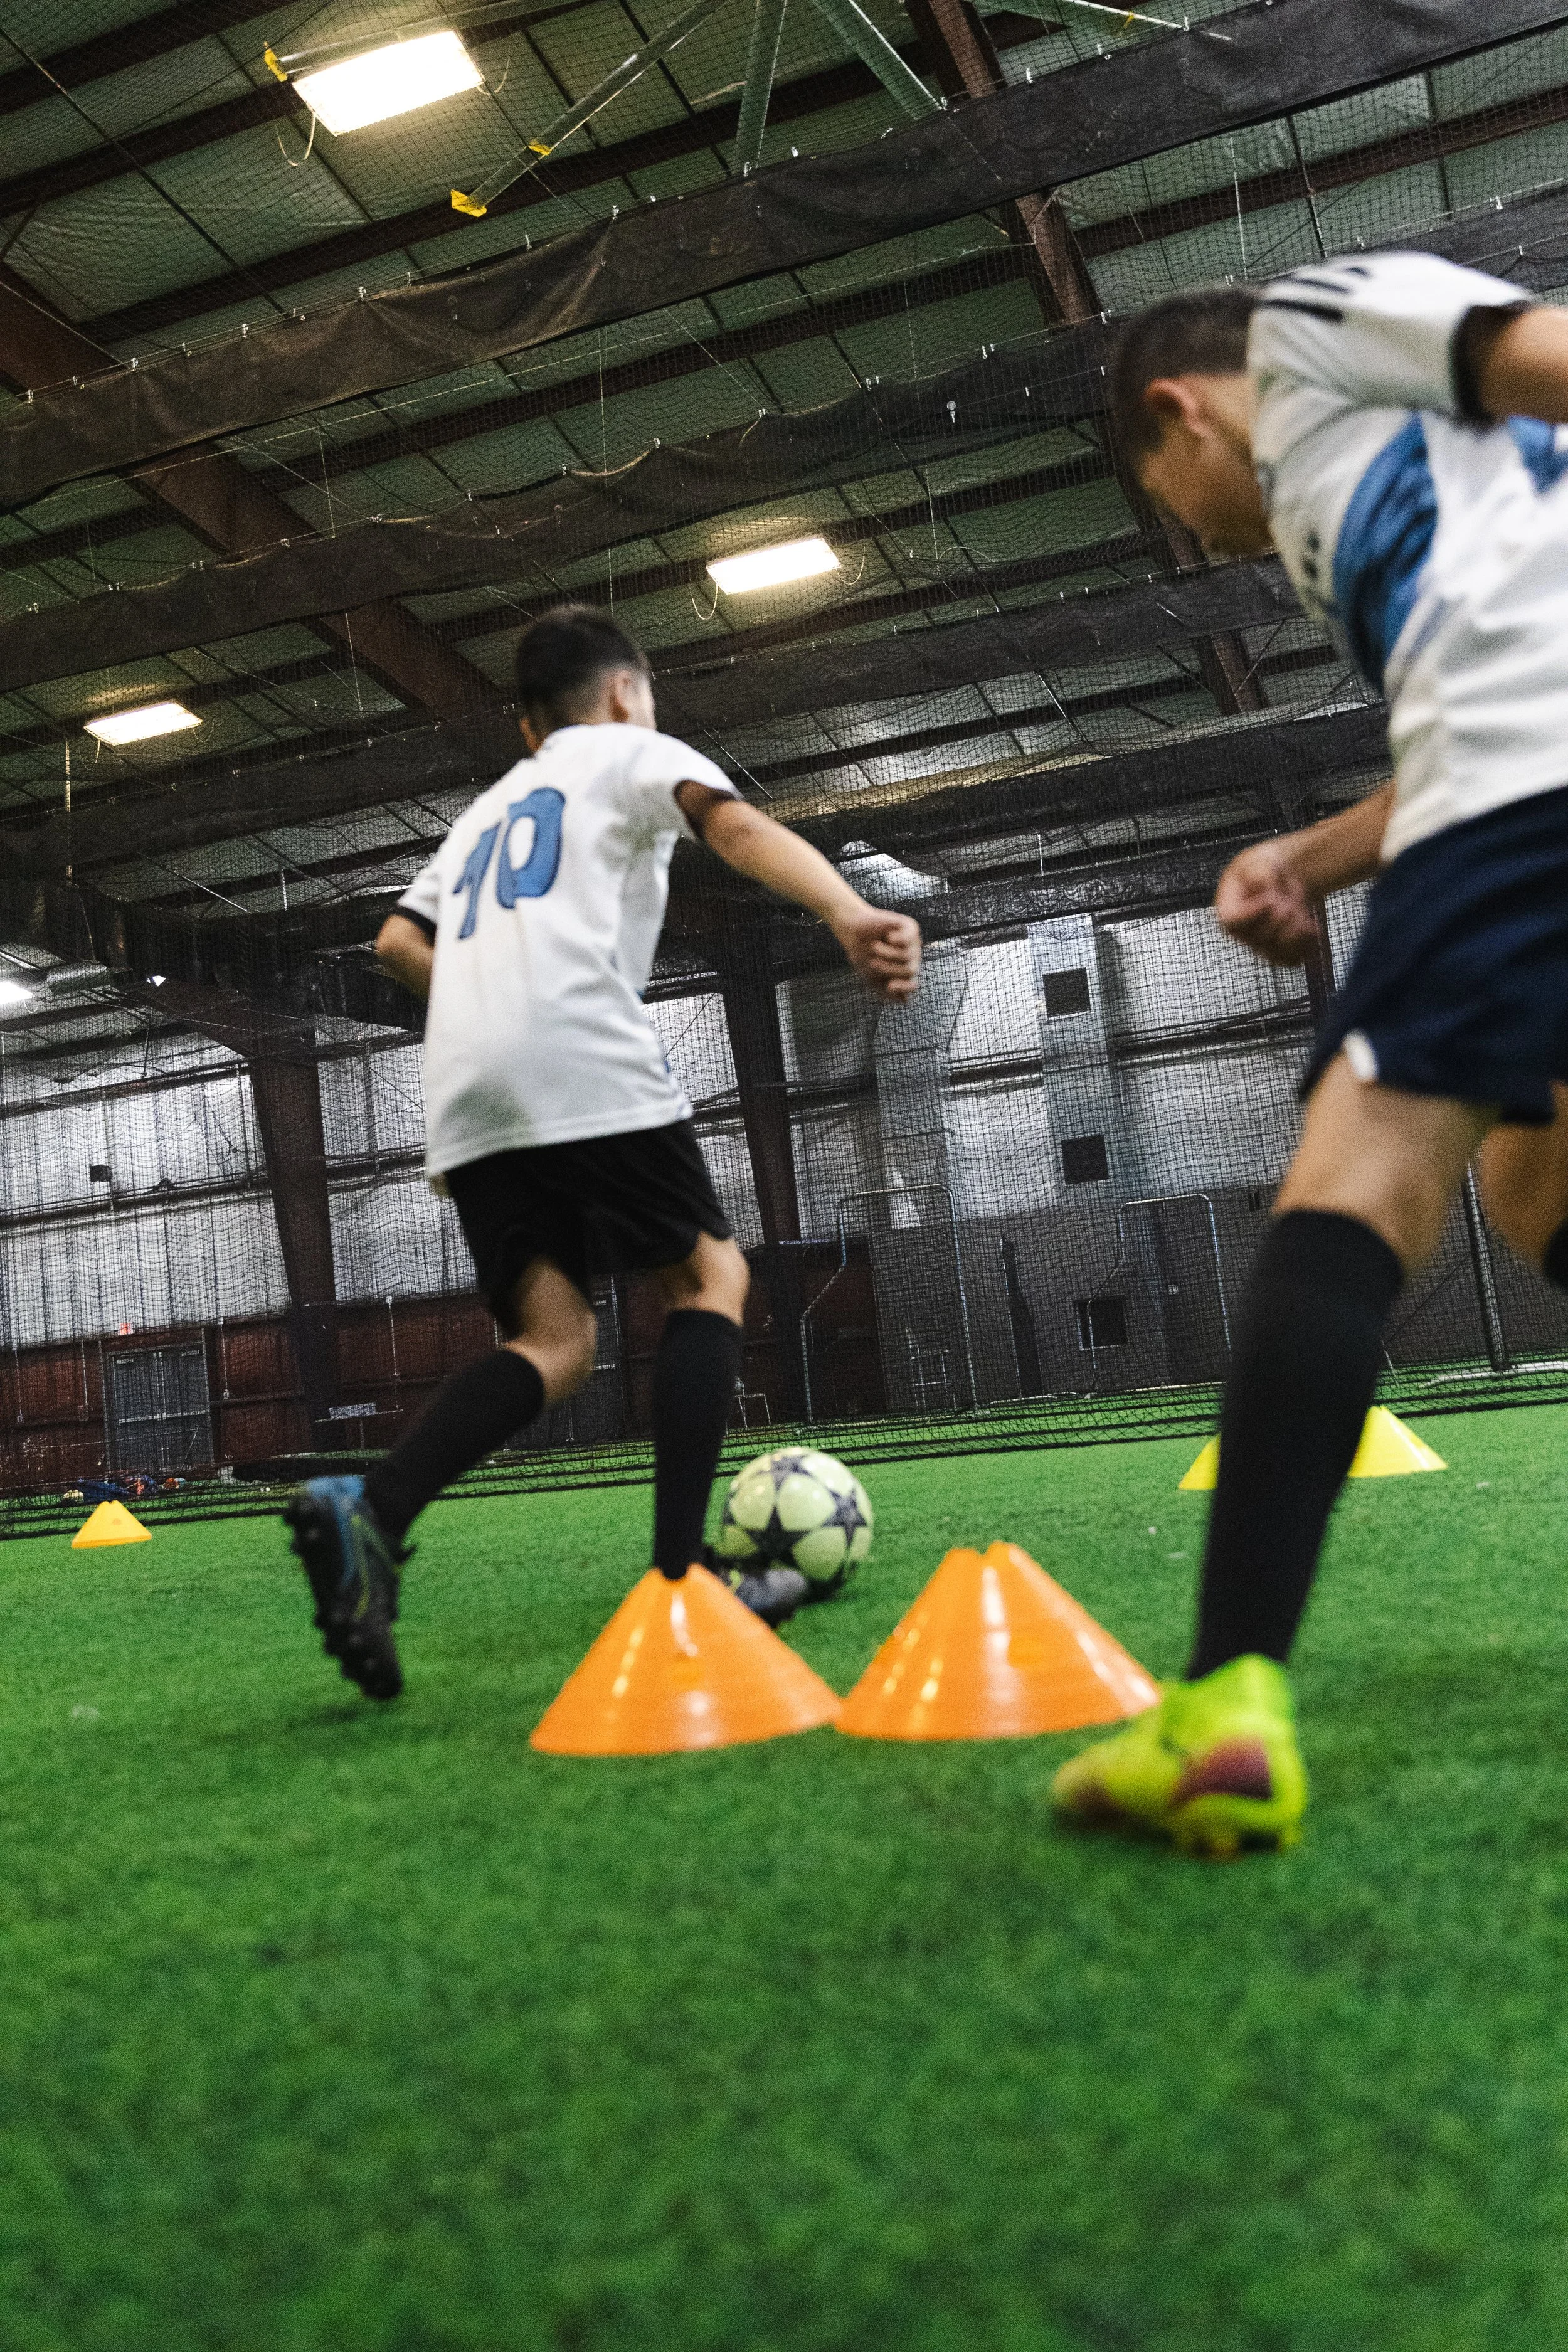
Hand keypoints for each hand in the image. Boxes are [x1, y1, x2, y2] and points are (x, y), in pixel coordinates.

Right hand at [832, 903, 921, 1001]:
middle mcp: (912, 959)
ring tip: (875, 946)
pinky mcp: (911, 928)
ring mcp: (913, 943)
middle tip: (874, 962)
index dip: (904, 988)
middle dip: (889, 968)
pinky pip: (909, 940)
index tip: (890, 986)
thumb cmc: (862, 955)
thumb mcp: (871, 978)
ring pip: (907, 956)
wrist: (853, 931)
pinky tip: (888, 936)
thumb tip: (905, 1000)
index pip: (912, 985)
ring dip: (887, 953)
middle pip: (909, 971)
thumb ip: (886, 993)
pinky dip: (896, 940)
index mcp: (903, 973)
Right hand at [1213, 840, 1320, 966]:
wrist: (1279, 881)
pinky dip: (1307, 943)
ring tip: (1300, 909)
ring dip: (1297, 929)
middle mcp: (1241, 935)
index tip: (1272, 897)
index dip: (1254, 913)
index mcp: (1228, 911)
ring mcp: (1260, 948)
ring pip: (1279, 952)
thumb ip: (1259, 874)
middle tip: (1287, 896)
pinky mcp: (1279, 955)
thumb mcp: (1260, 862)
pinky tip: (1311, 925)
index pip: (1234, 922)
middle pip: (1263, 936)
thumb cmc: (1265, 868)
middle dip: (1284, 913)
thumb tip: (1266, 891)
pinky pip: (1293, 960)